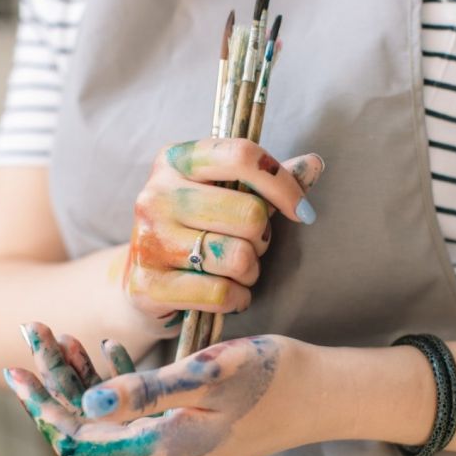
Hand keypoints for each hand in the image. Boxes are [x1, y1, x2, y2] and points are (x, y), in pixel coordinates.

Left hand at [6, 322, 322, 455]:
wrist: (323, 394)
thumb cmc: (272, 379)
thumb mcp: (209, 378)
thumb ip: (147, 394)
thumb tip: (89, 406)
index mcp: (161, 449)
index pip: (81, 438)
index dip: (45, 404)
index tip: (19, 368)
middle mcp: (162, 455)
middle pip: (90, 427)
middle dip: (58, 383)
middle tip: (37, 335)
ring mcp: (175, 444)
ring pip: (110, 416)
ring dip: (84, 378)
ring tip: (64, 338)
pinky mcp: (187, 428)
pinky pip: (137, 410)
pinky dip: (118, 380)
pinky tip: (110, 351)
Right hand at [125, 138, 323, 323]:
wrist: (141, 281)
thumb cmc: (196, 230)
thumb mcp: (226, 196)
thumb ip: (267, 180)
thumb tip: (314, 164)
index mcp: (176, 160)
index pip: (242, 156)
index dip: (282, 184)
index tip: (300, 210)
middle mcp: (155, 195)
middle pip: (250, 214)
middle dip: (263, 238)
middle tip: (251, 246)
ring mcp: (148, 241)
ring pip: (238, 258)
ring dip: (250, 271)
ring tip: (235, 270)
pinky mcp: (148, 286)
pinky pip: (220, 294)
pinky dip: (237, 299)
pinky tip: (227, 295)